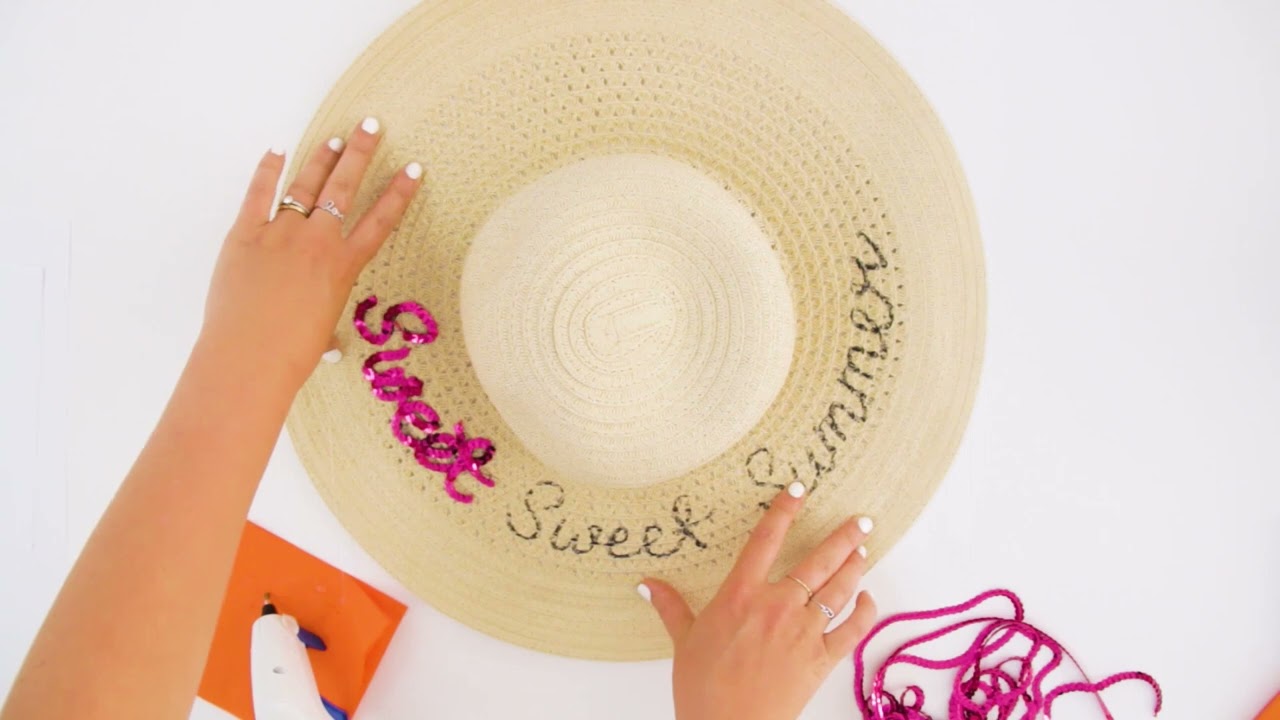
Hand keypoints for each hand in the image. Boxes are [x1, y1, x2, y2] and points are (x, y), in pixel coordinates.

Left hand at [200, 117, 421, 385]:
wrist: (249, 357)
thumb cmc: (291, 356)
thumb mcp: (322, 335)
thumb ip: (327, 325)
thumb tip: (330, 344)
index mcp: (342, 267)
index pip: (379, 221)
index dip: (398, 193)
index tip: (413, 168)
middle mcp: (316, 241)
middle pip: (343, 188)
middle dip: (359, 152)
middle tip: (370, 125)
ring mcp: (279, 234)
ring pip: (305, 185)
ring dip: (320, 159)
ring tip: (333, 138)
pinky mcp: (245, 235)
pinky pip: (258, 195)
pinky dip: (266, 171)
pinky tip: (276, 151)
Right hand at [642, 482, 876, 719]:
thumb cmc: (702, 687)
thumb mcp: (683, 641)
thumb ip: (670, 607)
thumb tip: (646, 584)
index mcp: (741, 595)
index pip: (765, 541)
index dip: (783, 511)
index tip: (798, 491)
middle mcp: (777, 605)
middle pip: (818, 561)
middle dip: (842, 537)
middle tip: (860, 521)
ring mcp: (803, 631)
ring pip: (839, 589)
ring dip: (855, 567)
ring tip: (863, 550)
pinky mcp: (820, 658)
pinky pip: (852, 630)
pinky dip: (864, 612)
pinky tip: (868, 598)